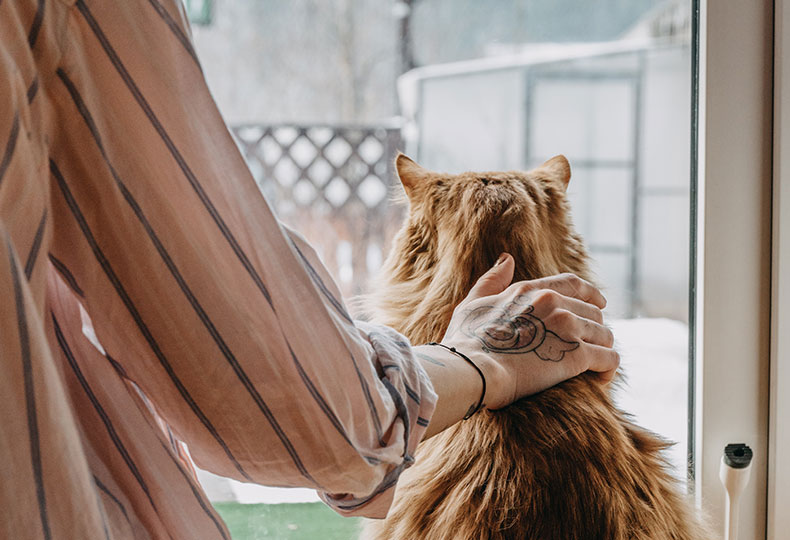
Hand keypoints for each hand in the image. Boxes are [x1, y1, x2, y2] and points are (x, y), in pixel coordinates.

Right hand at [442, 253, 617, 409]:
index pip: (574, 284)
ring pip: (605, 335)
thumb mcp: (473, 303)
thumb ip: (491, 280)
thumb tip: (506, 259)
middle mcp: (553, 302)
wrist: (470, 369)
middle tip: (588, 350)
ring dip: (602, 351)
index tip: (600, 305)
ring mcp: (566, 327)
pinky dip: (608, 369)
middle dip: (595, 331)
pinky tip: (600, 380)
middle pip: (594, 313)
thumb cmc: (465, 341)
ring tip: (594, 369)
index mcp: (530, 289)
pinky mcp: (576, 355)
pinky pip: (609, 359)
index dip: (592, 294)